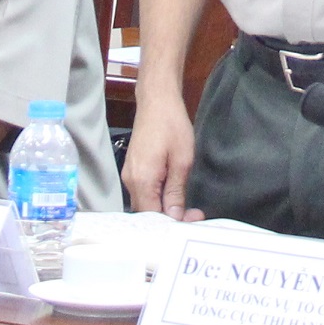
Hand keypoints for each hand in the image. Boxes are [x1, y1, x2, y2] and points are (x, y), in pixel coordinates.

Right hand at [121, 89, 202, 218]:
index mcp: (142, 180)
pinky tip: (173, 196)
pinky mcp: (133, 171)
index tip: (194, 218)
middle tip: (194, 215)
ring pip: (145, 205)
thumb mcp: (182, 160)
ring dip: (164, 209)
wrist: (157, 101)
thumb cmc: (172, 125)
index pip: (153, 216)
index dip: (173, 223)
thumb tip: (175, 216)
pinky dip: (158, 199)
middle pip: (147, 213)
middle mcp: (131, 181)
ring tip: (187, 207)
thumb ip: (176, 192)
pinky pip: (144, 193)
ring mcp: (129, 176)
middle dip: (170, 218)